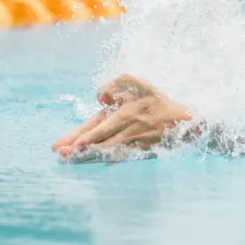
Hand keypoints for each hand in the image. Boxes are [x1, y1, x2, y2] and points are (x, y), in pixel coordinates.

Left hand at [51, 74, 192, 162]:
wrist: (183, 122)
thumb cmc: (159, 101)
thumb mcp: (140, 84)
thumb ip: (119, 82)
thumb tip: (100, 95)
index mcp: (124, 113)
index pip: (98, 126)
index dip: (83, 135)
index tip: (69, 144)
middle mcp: (126, 130)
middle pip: (98, 141)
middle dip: (79, 148)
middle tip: (61, 155)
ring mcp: (131, 143)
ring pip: (105, 151)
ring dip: (86, 156)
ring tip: (70, 160)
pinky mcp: (137, 151)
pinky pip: (117, 157)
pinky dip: (103, 160)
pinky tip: (92, 162)